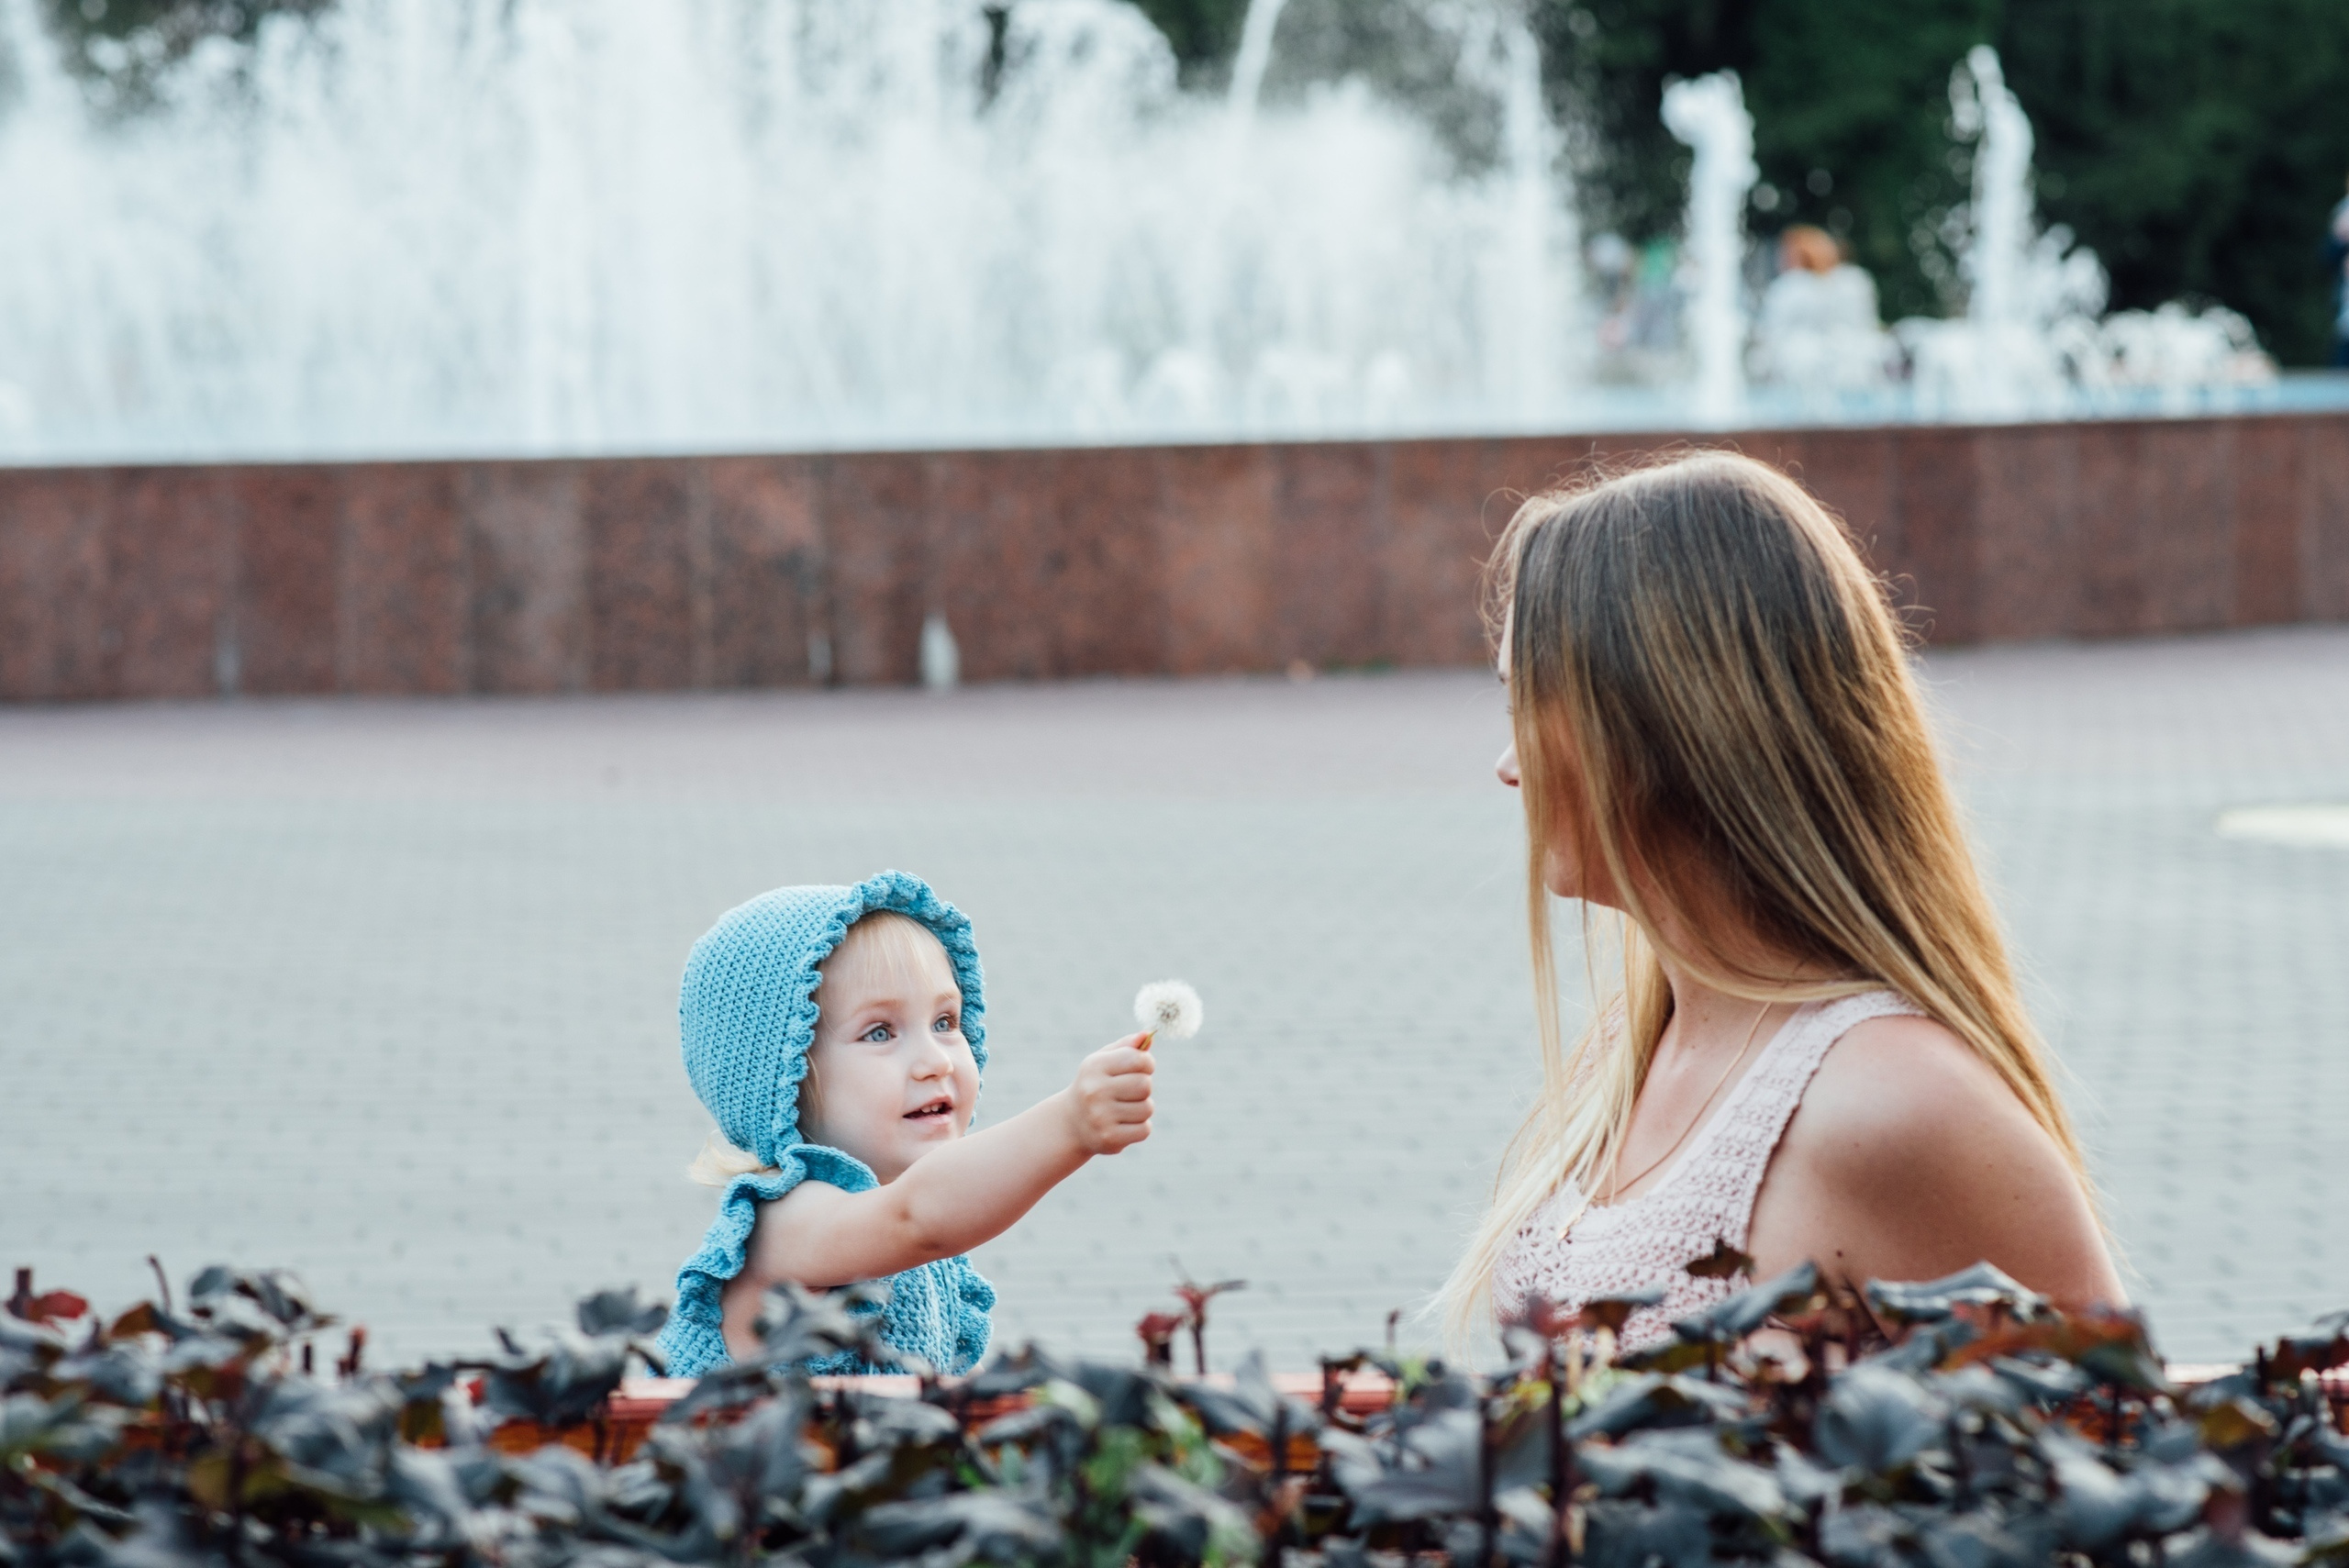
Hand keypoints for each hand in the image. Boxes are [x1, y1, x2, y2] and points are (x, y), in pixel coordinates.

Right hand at [1064, 1034, 1153, 1154]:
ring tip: (1124, 1109)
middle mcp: (1094, 1091)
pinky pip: (1144, 1130)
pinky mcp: (1109, 1138)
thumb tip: (1148, 1035)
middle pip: (1145, 1085)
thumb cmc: (1094, 1084)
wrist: (1071, 1123)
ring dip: (1142, 1108)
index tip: (1142, 1068)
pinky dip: (1139, 1128)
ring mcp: (1100, 1117)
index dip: (1147, 1063)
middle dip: (1144, 1088)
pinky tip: (1124, 1124)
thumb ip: (1127, 1046)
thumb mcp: (1104, 1060)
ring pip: (1147, 1108)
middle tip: (1130, 1091)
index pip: (1137, 1059)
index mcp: (1094, 1067)